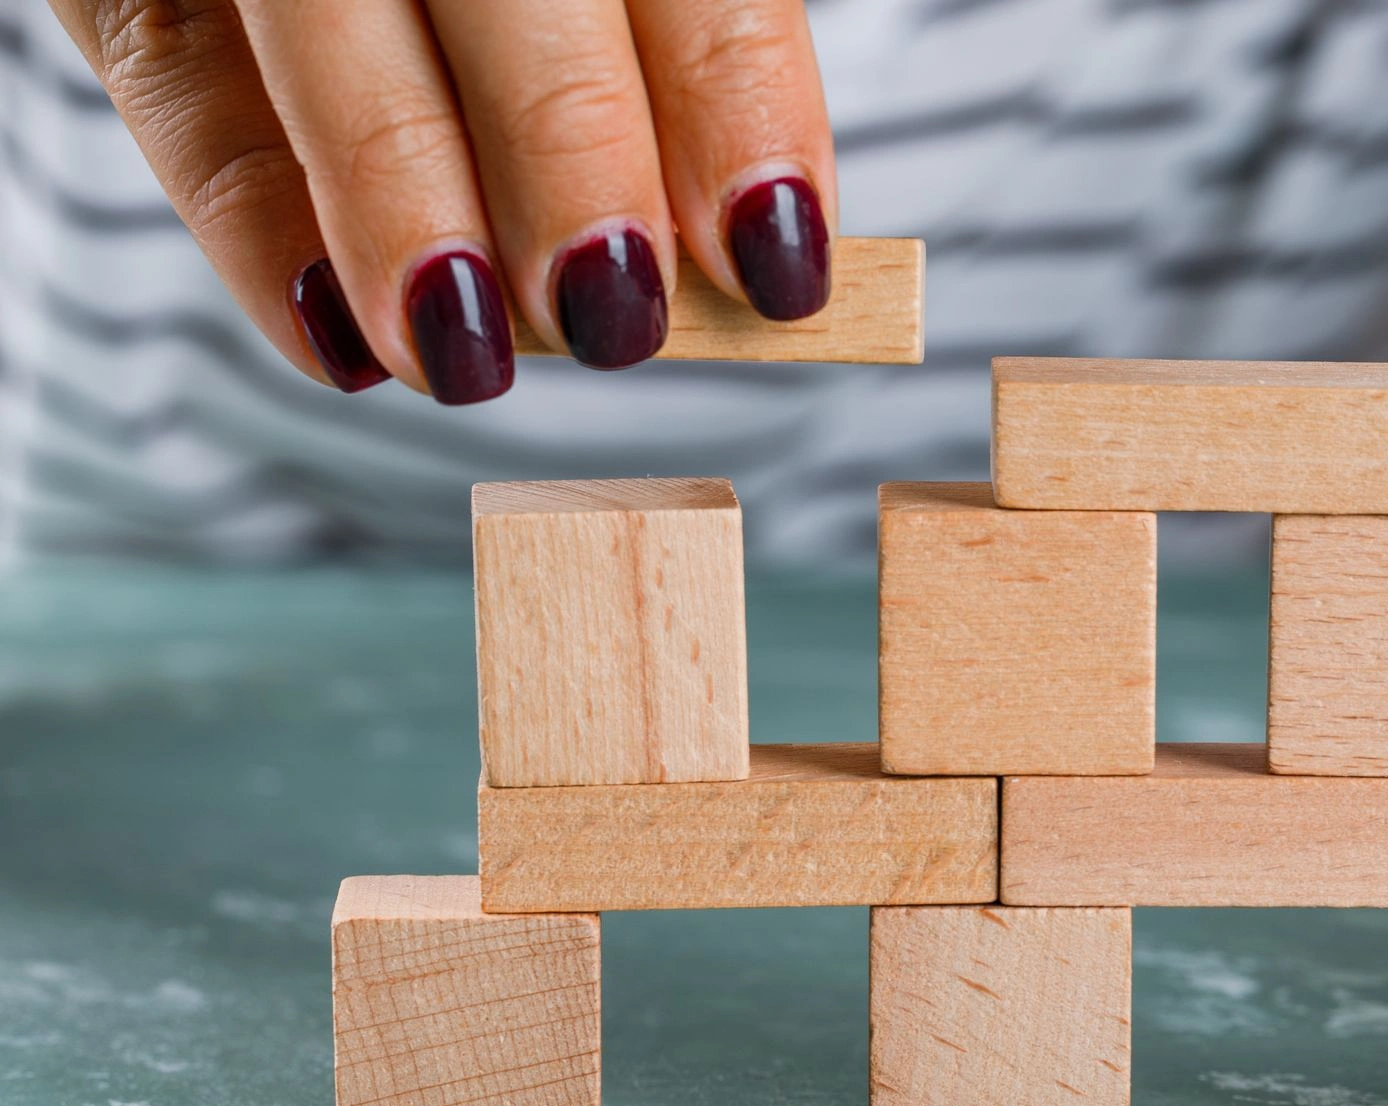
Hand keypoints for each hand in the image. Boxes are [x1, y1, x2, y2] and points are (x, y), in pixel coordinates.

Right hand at [47, 0, 835, 401]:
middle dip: (568, 142)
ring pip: (323, 11)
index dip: (728, 93)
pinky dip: (251, 219)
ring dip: (400, 192)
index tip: (778, 250)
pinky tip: (339, 343)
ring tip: (464, 356)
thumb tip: (753, 253)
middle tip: (616, 311)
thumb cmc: (502, 10)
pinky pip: (174, 71)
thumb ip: (654, 67)